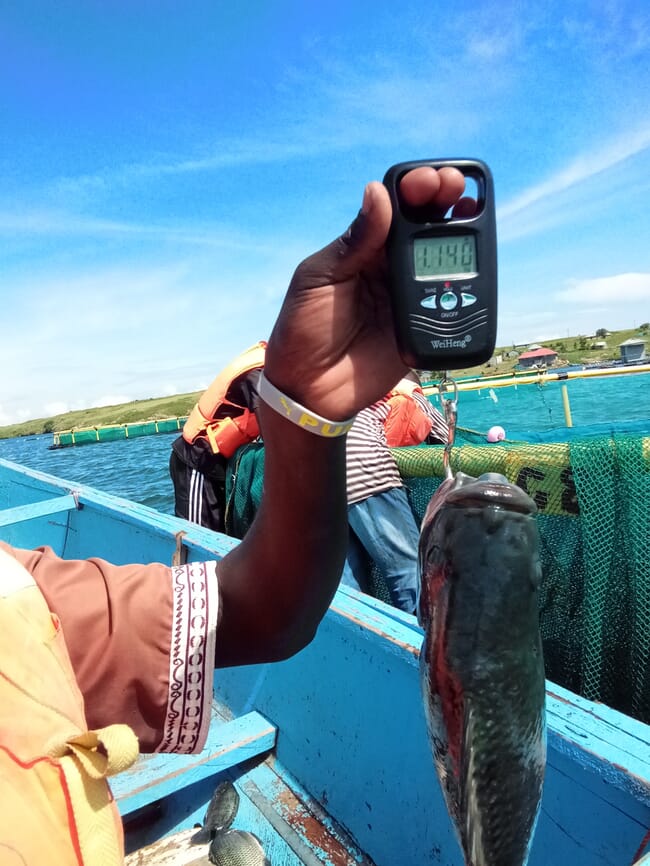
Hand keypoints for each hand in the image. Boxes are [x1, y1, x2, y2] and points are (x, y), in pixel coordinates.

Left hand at [265, 166, 471, 419]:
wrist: (310, 389)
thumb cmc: (303, 328)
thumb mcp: (319, 278)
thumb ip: (353, 241)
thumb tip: (379, 192)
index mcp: (363, 248)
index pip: (395, 208)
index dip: (414, 189)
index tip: (430, 180)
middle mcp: (390, 267)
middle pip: (425, 227)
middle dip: (444, 203)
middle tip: (456, 191)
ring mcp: (409, 296)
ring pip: (442, 259)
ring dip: (461, 236)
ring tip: (473, 219)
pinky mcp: (422, 326)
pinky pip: (449, 302)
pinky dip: (465, 283)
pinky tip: (477, 265)